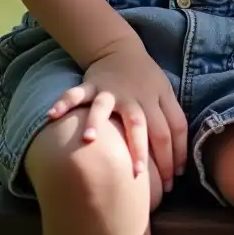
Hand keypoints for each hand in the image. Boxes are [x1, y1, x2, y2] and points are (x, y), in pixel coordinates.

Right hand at [48, 36, 187, 190]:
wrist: (120, 49)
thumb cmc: (146, 80)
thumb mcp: (166, 95)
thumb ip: (174, 124)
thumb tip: (180, 165)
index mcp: (155, 101)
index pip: (167, 131)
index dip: (171, 157)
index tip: (169, 184)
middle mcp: (133, 98)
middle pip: (139, 124)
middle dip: (139, 149)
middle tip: (138, 175)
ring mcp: (110, 92)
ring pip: (105, 107)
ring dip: (96, 121)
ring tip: (88, 140)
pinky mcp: (91, 86)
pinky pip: (76, 94)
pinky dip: (65, 102)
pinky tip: (53, 115)